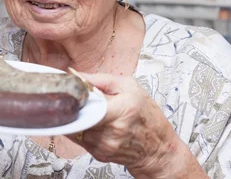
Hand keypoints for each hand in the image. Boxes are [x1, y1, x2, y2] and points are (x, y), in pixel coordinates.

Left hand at [67, 73, 202, 177]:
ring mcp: (106, 145)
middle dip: (76, 107)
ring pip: (77, 128)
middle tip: (80, 100)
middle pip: (79, 116)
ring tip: (94, 113)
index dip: (77, 98)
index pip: (89, 105)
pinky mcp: (99, 155)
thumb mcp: (130, 87)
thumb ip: (101, 80)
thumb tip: (77, 75)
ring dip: (80, 119)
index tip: (72, 92)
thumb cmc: (147, 115)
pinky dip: (84, 130)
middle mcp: (114, 130)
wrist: (157, 147)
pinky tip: (96, 125)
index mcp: (123, 110)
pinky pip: (81, 139)